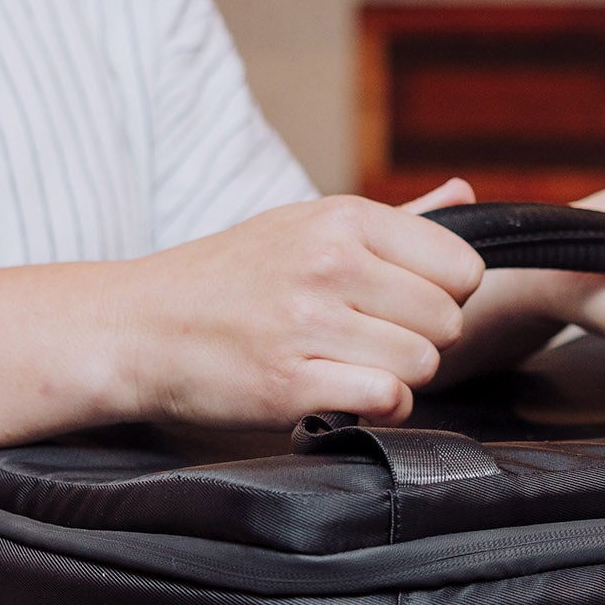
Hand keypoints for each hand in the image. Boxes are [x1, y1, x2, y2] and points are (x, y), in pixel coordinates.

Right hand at [114, 195, 484, 425]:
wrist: (138, 326)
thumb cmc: (226, 279)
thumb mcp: (305, 225)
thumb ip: (395, 219)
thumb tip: (466, 196)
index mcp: (342, 219)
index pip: (460, 266)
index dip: (444, 295)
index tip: (405, 306)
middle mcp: (330, 263)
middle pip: (447, 321)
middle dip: (420, 341)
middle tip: (370, 342)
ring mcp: (309, 323)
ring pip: (421, 365)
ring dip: (396, 377)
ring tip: (349, 365)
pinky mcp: (290, 383)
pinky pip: (386, 401)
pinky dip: (375, 408)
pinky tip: (341, 393)